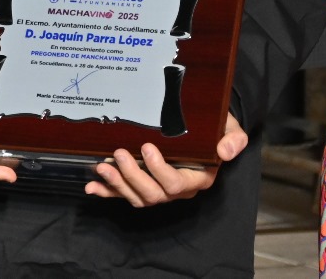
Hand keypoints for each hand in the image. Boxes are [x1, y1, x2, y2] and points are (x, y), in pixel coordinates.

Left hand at [85, 112, 248, 206]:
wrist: (206, 131)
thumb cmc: (217, 130)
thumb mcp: (231, 129)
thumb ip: (233, 139)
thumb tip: (225, 150)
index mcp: (198, 178)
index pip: (177, 183)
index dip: (159, 170)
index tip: (147, 148)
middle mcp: (178, 189)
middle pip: (154, 194)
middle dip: (133, 176)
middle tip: (119, 154)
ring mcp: (160, 190)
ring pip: (138, 197)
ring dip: (117, 185)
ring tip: (102, 168)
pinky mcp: (144, 187)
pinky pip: (125, 195)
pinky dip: (108, 192)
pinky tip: (92, 187)